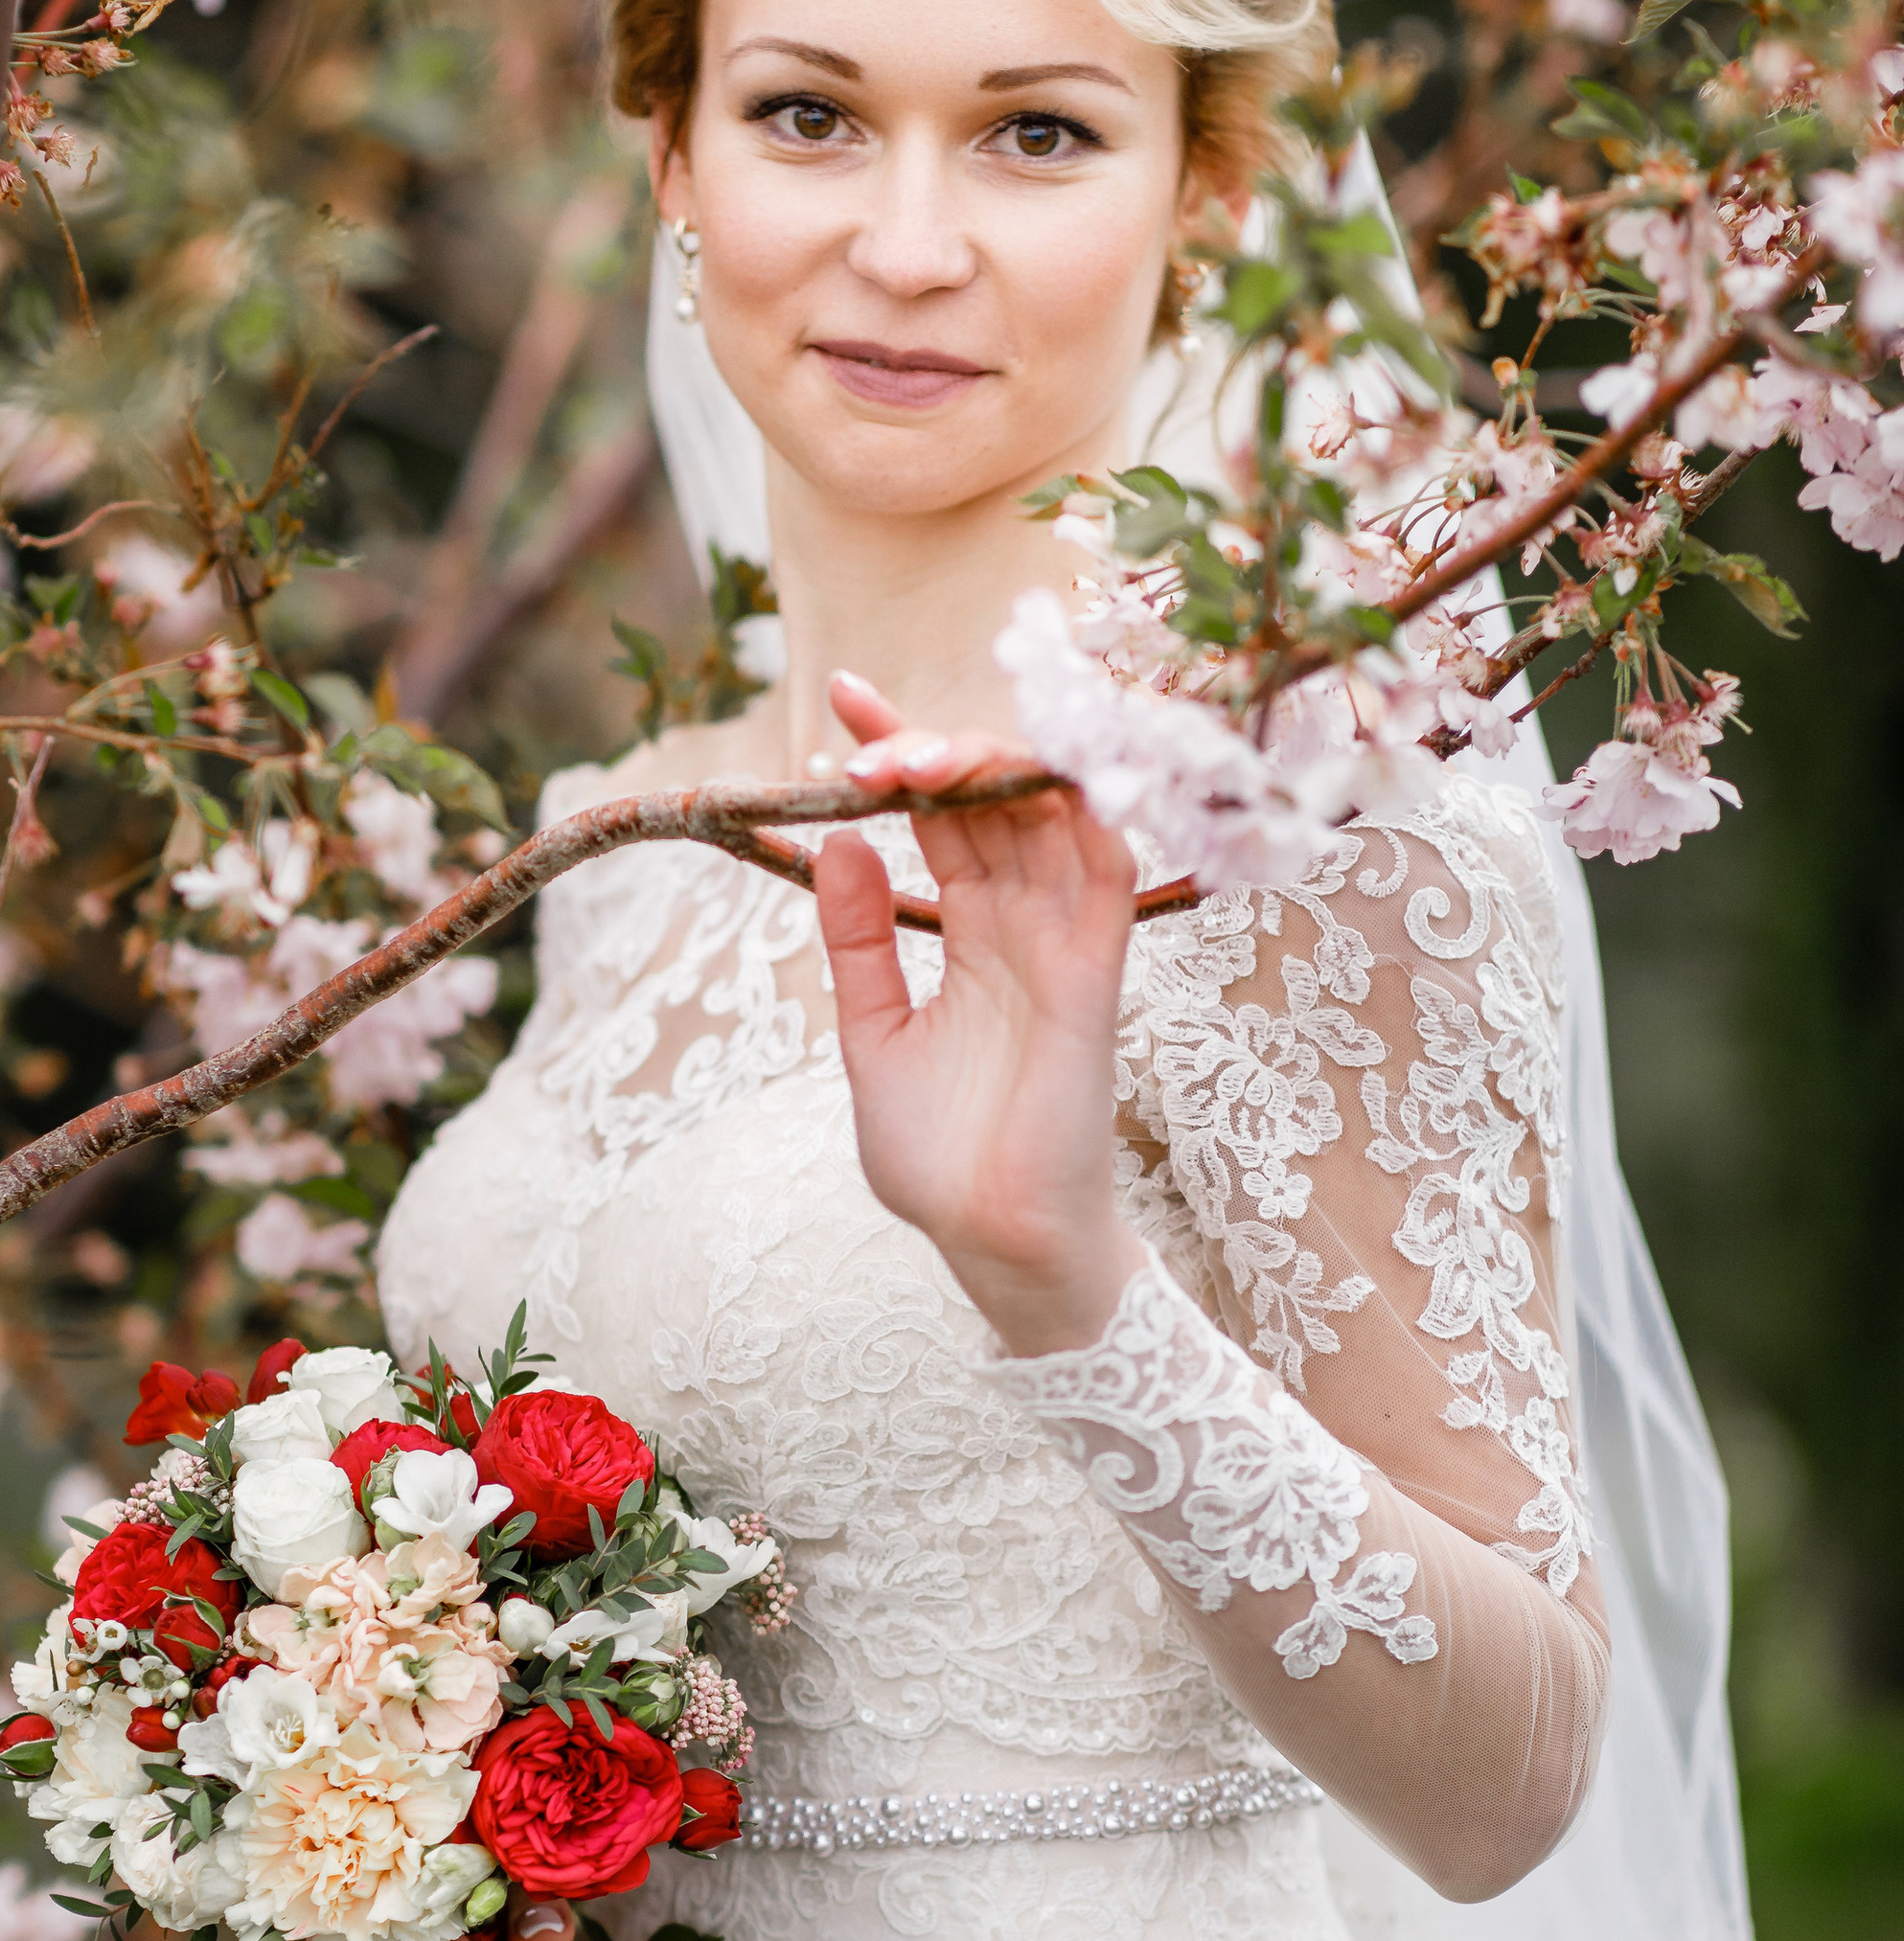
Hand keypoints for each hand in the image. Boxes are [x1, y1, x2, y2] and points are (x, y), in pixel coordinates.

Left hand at [814, 669, 1143, 1359]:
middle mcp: (1026, 922)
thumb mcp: (872, 1035)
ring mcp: (1065, 941)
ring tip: (909, 755)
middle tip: (863, 736)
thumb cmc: (939, 1157)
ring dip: (987, 764)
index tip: (840, 700)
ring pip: (1050, 810)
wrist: (990, 1240)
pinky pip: (1107, 866)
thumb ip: (860, 944)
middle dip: (933, 744)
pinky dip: (1083, 804)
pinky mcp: (1095, 972)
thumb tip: (834, 845)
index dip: (901, 749)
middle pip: (996, 795)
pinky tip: (1034, 761)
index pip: (944, 814)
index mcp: (975, 933)